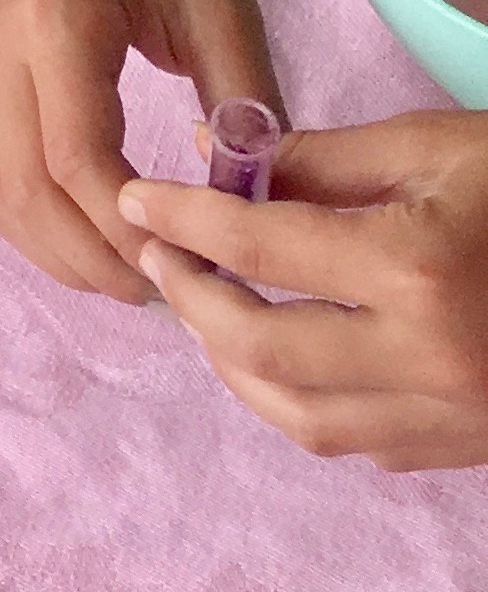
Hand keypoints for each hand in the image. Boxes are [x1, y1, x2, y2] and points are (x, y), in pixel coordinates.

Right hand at [0, 0, 277, 301]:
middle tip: (165, 295)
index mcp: (61, 25)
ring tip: (134, 276)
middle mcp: (5, 49)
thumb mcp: (227, 9)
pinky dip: (37, 222)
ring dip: (57, 250)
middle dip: (90, 258)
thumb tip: (251, 213)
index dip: (128, 228)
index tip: (193, 264)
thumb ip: (241, 109)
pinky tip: (94, 236)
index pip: (76, 157)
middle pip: (22, 189)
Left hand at [119, 114, 487, 468]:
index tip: (136, 201)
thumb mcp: (432, 143)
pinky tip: (281, 353)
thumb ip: (322, 159)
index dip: (184, 220)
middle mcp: (427, 358)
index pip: (260, 249)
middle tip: (158, 256)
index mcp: (413, 267)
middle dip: (193, 301)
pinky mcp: (467, 448)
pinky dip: (301, 400)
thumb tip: (219, 161)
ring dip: (234, 365)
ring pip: (302, 417)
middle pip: (264, 351)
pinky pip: (358, 440)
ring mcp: (450, 416)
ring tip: (203, 308)